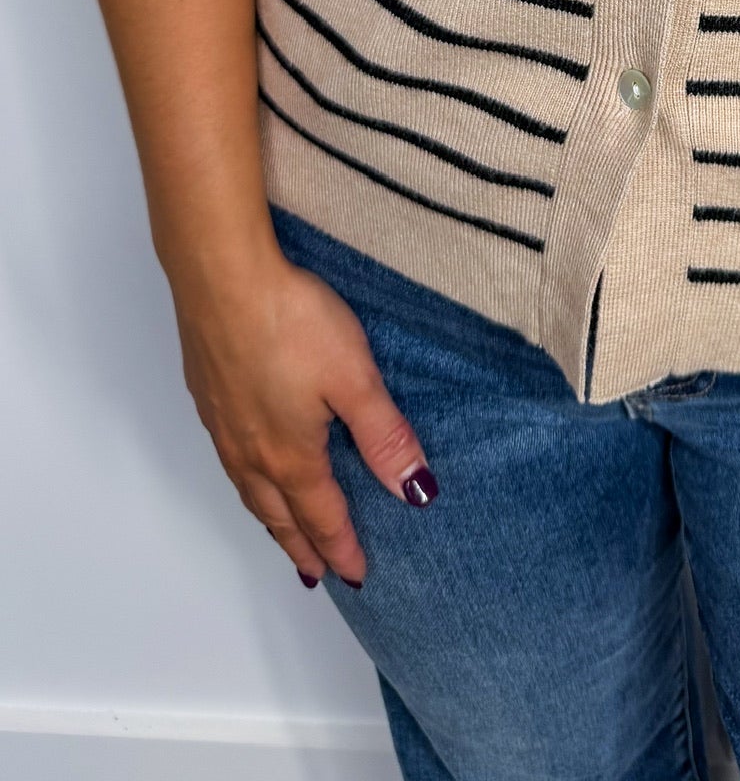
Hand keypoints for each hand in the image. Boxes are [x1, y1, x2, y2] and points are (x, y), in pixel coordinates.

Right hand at [172, 247, 436, 585]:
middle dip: (302, 547)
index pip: (322, 517)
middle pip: (279, 516)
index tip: (356, 576)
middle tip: (316, 574)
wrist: (222, 279)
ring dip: (270, 520)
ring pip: (249, 491)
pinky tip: (248, 467)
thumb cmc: (291, 323)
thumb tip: (415, 493)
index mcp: (291, 455)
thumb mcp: (355, 379)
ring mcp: (224, 425)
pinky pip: (229, 460)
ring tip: (282, 534)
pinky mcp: (208, 395)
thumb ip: (385, 437)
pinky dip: (246, 484)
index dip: (342, 548)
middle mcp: (251, 452)